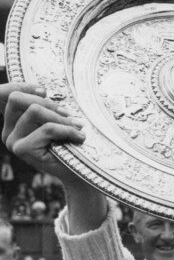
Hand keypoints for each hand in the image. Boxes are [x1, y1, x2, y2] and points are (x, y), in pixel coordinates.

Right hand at [1, 82, 106, 232]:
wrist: (81, 172)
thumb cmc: (72, 144)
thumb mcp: (58, 120)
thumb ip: (47, 108)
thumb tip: (43, 90)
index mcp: (14, 122)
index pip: (4, 95)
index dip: (21, 86)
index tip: (44, 90)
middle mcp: (8, 132)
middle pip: (18, 99)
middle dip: (47, 103)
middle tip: (69, 115)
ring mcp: (13, 141)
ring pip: (34, 111)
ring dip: (61, 118)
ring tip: (77, 127)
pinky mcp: (22, 149)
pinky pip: (47, 128)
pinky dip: (67, 130)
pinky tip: (79, 138)